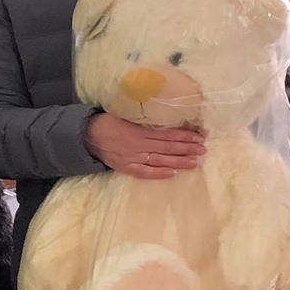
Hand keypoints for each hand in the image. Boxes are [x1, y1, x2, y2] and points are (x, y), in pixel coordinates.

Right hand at [84, 112, 204, 179]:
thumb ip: (144, 119)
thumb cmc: (109, 122)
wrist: (87, 135)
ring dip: (178, 161)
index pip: (167, 134)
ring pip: (160, 160)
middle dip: (187, 149)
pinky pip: (144, 172)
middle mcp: (139, 144)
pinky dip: (158, 174)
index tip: (199, 137)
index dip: (184, 136)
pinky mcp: (126, 167)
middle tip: (203, 150)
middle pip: (167, 147)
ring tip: (195, 162)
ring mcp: (133, 157)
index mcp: (140, 130)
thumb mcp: (127, 115)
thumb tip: (164, 115)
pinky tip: (172, 174)